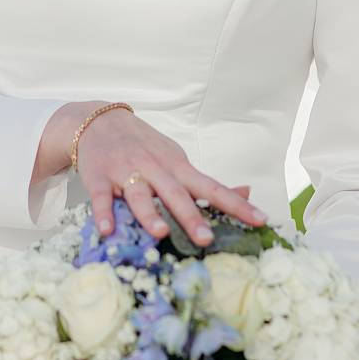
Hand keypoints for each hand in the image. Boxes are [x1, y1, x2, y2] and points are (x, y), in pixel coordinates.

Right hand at [76, 106, 266, 246]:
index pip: (211, 187)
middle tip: (207, 238)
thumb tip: (247, 192)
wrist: (98, 121)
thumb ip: (204, 182)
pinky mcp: (98, 176)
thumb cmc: (144, 146)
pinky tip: (106, 229)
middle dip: (191, 216)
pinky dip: (103, 213)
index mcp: (177, 166)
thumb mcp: (176, 159)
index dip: (236, 204)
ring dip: (149, 213)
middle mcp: (155, 168)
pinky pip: (101, 197)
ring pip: (139, 194)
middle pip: (176, 194)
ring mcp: (125, 171)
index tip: (260, 219)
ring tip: (160, 232)